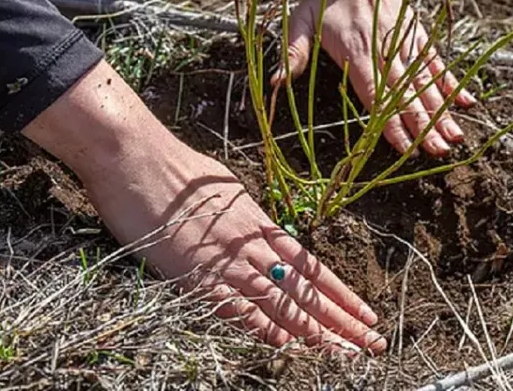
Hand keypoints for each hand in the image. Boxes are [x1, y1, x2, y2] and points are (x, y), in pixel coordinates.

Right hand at [130, 150, 385, 353]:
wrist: (137, 158)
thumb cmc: (177, 169)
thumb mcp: (224, 189)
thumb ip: (244, 216)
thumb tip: (256, 227)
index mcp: (259, 224)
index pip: (311, 267)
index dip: (341, 294)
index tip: (367, 314)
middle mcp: (251, 246)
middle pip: (305, 290)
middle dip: (342, 321)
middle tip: (374, 343)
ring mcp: (225, 261)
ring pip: (280, 303)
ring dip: (314, 333)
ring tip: (346, 354)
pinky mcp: (195, 275)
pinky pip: (235, 307)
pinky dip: (261, 328)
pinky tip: (285, 345)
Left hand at [272, 0, 476, 156]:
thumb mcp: (301, 21)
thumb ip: (293, 53)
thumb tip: (275, 84)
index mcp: (357, 52)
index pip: (376, 95)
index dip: (392, 123)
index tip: (406, 147)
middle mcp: (385, 50)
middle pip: (408, 94)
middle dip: (425, 126)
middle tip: (439, 153)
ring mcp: (405, 43)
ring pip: (427, 82)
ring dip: (443, 111)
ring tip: (456, 138)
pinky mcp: (418, 35)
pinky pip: (437, 63)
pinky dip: (453, 82)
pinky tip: (468, 102)